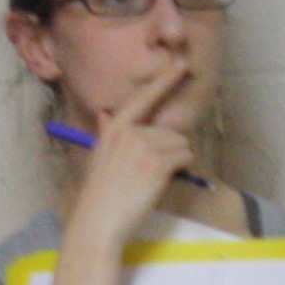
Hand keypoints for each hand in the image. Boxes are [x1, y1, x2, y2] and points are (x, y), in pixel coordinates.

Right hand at [58, 54, 200, 261]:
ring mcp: (144, 146)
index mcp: (114, 129)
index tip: (180, 64)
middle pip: (170, 130)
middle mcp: (130, 132)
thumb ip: (107, 132)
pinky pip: (185, 156)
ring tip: (153, 180)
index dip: (164, 80)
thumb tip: (104, 113)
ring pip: (181, 144)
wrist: (99, 221)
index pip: (143, 99)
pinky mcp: (158, 163)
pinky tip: (162, 182)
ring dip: (176, 161)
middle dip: (170, 150)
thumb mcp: (100, 157)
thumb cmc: (99, 195)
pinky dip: (182, 170)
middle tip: (150, 174)